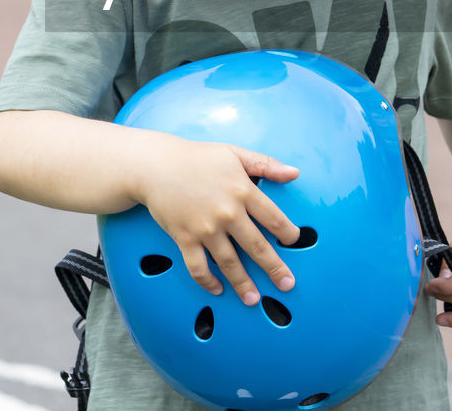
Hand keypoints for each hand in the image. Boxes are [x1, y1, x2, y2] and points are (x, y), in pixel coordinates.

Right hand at [135, 136, 301, 305]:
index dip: (287, 233)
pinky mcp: (185, 238)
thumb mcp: (235, 153)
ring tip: (254, 299)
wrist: (156, 165)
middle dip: (275, 269)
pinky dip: (208, 282)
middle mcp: (228, 213)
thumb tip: (294, 173)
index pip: (273, 218)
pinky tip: (217, 289)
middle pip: (257, 247)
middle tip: (287, 284)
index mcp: (243, 191)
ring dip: (243, 284)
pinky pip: (198, 267)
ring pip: (230, 263)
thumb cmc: (197, 157)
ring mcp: (206, 228)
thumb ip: (266, 164)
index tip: (294, 242)